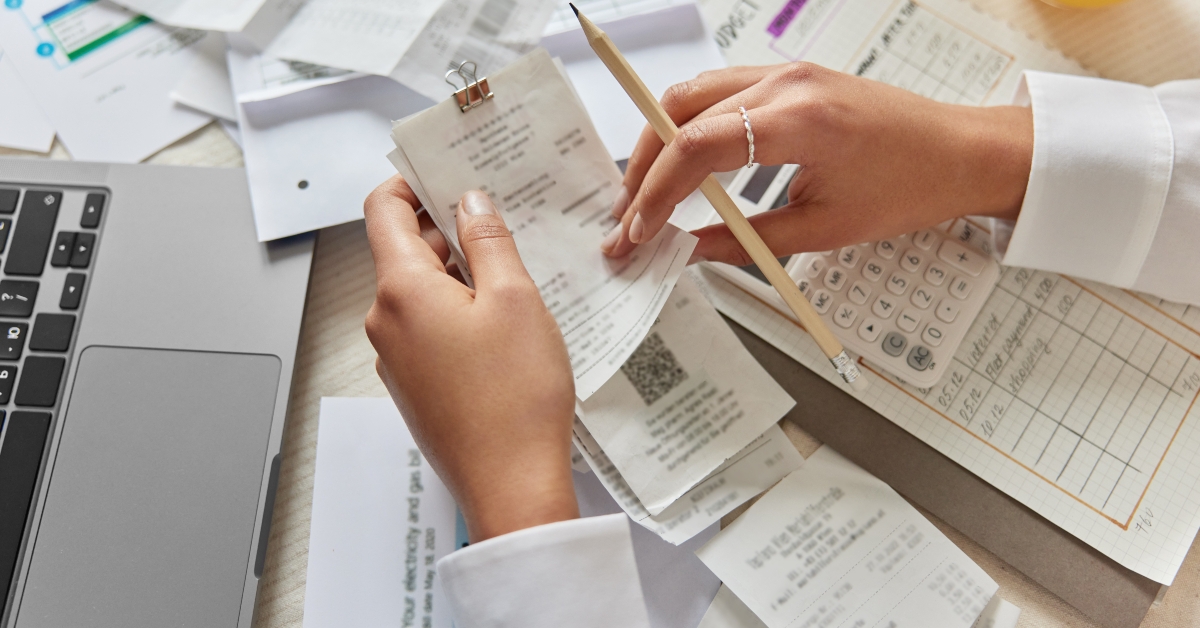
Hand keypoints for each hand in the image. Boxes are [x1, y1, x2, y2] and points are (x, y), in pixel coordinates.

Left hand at [364, 176, 578, 541]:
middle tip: (499, 220)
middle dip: (448, 230)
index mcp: (401, 290)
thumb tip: (470, 201)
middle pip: (404, 252)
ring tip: (513, 276)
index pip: (382, 211)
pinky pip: (428, 330)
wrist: (511, 484)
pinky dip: (457, 313)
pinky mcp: (414, 387)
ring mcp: (395, 359)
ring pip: (419, 293)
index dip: (410, 182)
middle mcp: (385, 322)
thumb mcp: (515, 299)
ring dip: (458, 275)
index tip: (442, 172)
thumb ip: (488, 240)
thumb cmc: (515, 397)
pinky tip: (502, 325)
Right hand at [601, 63, 1032, 263]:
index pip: (696, 147)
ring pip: (693, 94)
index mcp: (799, 121)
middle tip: (629, 215)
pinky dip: (690, 125)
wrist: (962, 152)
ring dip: (661, 140)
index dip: (655, 192)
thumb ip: (746, 241)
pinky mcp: (791, 78)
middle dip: (643, 166)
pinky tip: (684, 162)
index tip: (638, 230)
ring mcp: (787, 74)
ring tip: (646, 191)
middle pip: (680, 111)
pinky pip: (720, 91)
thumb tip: (690, 251)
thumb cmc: (910, 186)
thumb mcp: (825, 229)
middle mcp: (786, 84)